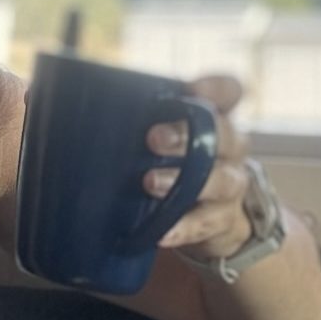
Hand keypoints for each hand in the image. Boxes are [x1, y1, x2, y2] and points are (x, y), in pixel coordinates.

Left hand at [141, 75, 253, 258]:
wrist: (211, 222)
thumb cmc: (178, 167)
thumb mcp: (169, 140)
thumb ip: (146, 123)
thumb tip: (89, 109)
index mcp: (217, 119)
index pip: (230, 91)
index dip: (216, 87)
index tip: (190, 89)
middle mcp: (231, 149)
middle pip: (225, 134)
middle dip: (187, 134)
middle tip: (153, 138)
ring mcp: (231, 186)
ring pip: (221, 180)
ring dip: (183, 181)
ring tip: (149, 182)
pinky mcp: (225, 221)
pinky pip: (208, 224)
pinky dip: (184, 227)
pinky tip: (162, 233)